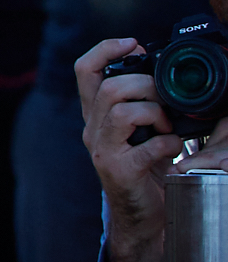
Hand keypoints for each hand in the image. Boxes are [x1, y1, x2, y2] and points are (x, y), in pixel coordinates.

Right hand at [83, 36, 189, 261]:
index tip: (133, 44)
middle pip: (108, 87)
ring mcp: (103, 151)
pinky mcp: (120, 172)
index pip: (84, 70)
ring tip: (169, 125)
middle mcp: (93, 129)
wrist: (144, 217)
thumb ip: (141, 104)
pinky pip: (148, 147)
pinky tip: (176, 148)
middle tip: (166, 99)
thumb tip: (162, 73)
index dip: (105, 50)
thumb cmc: (148, 169)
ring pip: (121, 111)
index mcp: (96, 115)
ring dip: (155, 112)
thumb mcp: (138, 131)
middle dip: (145, 85)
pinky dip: (170, 143)